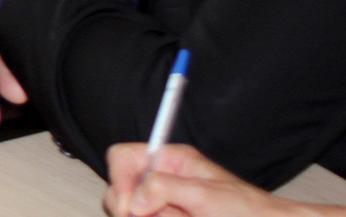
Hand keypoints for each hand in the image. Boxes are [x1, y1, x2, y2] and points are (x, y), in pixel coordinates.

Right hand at [103, 143, 321, 216]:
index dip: (120, 180)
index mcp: (170, 161)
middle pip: (121, 191)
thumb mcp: (206, 195)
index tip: (129, 207)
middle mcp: (163, 182)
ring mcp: (165, 207)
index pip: (123, 158)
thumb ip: (166, 188)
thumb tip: (135, 199)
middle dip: (129, 209)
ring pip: (133, 214)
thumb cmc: (249, 211)